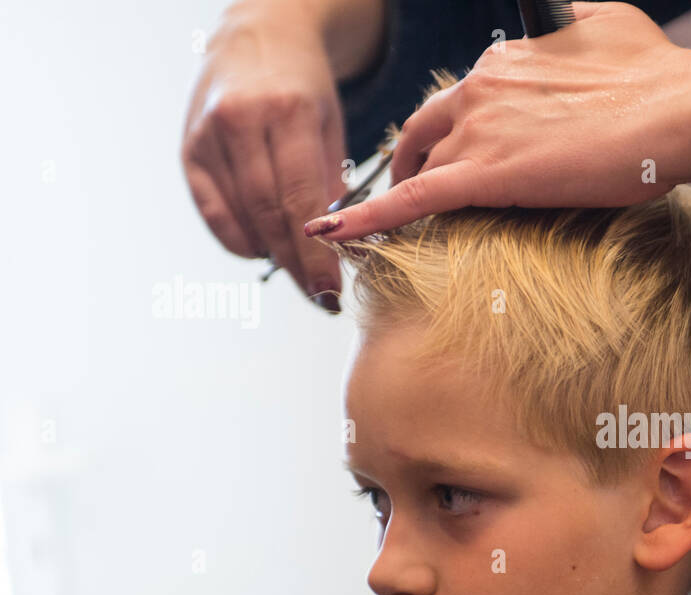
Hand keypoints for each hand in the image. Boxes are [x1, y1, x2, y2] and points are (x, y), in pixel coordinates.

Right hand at [182, 3, 347, 310]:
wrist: (257, 36)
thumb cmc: (305, 87)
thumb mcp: (333, 124)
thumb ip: (331, 182)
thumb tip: (336, 248)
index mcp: (287, 112)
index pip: (302, 200)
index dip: (316, 254)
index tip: (331, 290)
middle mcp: (241, 121)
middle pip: (268, 214)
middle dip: (297, 265)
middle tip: (320, 297)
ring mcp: (209, 135)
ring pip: (240, 216)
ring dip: (271, 255)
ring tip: (300, 276)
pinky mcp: (189, 148)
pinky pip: (211, 210)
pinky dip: (237, 239)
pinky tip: (261, 250)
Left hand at [304, 2, 690, 241]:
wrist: (679, 111)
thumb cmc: (656, 74)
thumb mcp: (607, 24)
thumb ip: (571, 25)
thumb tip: (567, 23)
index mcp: (506, 61)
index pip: (461, 100)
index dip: (453, 130)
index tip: (458, 150)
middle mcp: (482, 89)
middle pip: (424, 130)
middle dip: (413, 160)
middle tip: (414, 188)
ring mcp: (480, 131)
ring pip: (420, 168)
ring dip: (401, 196)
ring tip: (388, 227)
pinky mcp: (486, 175)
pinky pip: (411, 201)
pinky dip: (368, 217)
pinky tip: (336, 232)